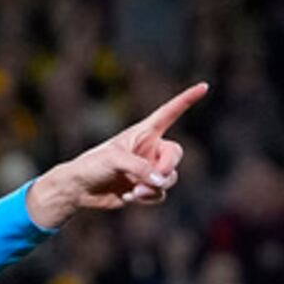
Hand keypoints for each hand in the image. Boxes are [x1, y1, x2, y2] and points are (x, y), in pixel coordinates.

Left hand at [25, 83, 206, 225]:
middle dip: (168, 168)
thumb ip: (140, 168)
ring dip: (155, 187)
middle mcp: (150, 149)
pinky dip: (148, 197)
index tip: (204, 86)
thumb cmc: (92, 165)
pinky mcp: (144, 188)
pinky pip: (159, 194)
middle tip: (155, 177)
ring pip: (170, 178)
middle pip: (176, 155)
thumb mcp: (114, 160)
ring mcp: (149, 169)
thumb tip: (162, 181)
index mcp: (144, 132)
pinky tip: (128, 197)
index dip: (187, 100)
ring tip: (135, 192)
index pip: (170, 112)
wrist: (78, 190)